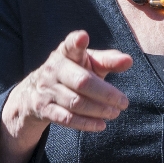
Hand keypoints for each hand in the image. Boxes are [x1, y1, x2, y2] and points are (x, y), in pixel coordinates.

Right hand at [5, 31, 131, 134]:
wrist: (35, 92)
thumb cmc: (72, 73)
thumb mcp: (88, 63)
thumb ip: (108, 61)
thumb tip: (128, 61)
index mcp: (66, 52)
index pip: (70, 45)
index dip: (76, 42)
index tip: (83, 37)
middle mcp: (53, 68)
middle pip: (81, 81)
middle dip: (105, 93)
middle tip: (124, 102)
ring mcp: (46, 89)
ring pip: (75, 102)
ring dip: (98, 110)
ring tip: (115, 113)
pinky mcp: (43, 108)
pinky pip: (66, 118)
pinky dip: (86, 123)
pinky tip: (101, 125)